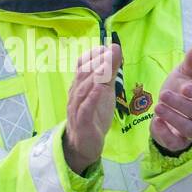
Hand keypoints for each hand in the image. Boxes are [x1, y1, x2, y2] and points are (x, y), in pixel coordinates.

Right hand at [62, 42, 121, 174]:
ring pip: (83, 89)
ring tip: (106, 66)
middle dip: (97, 61)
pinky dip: (92, 98)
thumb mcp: (104, 91)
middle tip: (111, 51)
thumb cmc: (93, 115)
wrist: (84, 145)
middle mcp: (76, 93)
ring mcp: (76, 108)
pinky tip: (100, 89)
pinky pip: (85, 108)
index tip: (109, 46)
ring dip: (94, 77)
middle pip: (83, 74)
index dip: (95, 54)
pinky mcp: (81, 122)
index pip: (83, 64)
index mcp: (80, 85)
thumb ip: (110, 72)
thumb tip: (116, 50)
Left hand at [151, 46, 191, 154]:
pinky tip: (156, 122)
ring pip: (189, 128)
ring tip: (158, 107)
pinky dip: (166, 133)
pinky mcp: (179, 142)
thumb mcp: (182, 75)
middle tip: (163, 94)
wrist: (165, 112)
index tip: (185, 87)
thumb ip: (190, 65)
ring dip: (173, 117)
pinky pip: (176, 142)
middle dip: (180, 103)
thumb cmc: (178, 91)